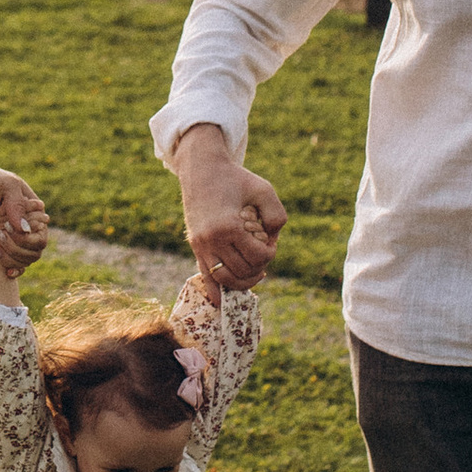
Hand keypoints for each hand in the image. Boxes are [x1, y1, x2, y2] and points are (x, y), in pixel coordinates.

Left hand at [0, 166, 48, 272]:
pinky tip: (6, 271)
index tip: (7, 225)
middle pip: (36, 250)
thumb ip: (16, 205)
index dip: (27, 237)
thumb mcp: (5, 185)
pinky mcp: (3, 244)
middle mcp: (29, 226)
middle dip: (17, 247)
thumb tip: (24, 230)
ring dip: (11, 257)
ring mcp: (16, 237)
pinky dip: (12, 269)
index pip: (41, 234)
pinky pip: (14, 263)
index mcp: (35, 211)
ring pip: (26, 259)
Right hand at [177, 131, 285, 290]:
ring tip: (255, 272)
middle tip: (264, 254)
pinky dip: (216, 292)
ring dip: (243, 281)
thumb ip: (276, 215)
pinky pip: (205, 278)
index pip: (256, 257)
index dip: (270, 254)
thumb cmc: (235, 178)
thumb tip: (272, 241)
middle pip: (242, 271)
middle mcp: (211, 239)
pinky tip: (225, 301)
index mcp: (228, 226)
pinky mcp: (195, 247)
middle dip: (259, 267)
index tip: (271, 243)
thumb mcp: (264, 190)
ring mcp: (200, 245)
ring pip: (225, 279)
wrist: (202, 169)